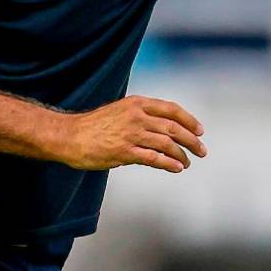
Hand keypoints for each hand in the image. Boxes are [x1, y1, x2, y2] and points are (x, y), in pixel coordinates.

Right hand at [62, 95, 206, 172]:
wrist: (69, 136)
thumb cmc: (94, 126)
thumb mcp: (121, 111)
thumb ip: (141, 116)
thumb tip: (164, 128)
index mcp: (137, 103)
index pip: (172, 109)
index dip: (189, 120)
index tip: (200, 130)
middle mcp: (137, 116)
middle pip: (173, 128)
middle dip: (192, 140)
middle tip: (201, 150)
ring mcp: (131, 134)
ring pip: (167, 144)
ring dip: (182, 154)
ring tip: (188, 163)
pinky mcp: (124, 152)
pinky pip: (154, 158)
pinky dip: (169, 163)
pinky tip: (177, 168)